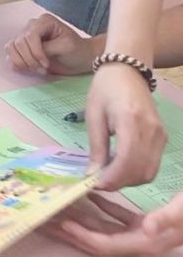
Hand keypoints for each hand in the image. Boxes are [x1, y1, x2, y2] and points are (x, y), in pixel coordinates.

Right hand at [5, 14, 96, 75]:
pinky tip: (27, 68)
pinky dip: (16, 62)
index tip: (46, 64)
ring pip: (11, 47)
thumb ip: (48, 48)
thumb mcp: (66, 47)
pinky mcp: (23, 47)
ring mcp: (26, 36)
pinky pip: (11, 53)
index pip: (30, 35)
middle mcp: (32, 26)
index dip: (35, 52)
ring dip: (22, 61)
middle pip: (19, 42)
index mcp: (44, 21)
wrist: (80, 58)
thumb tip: (31, 54)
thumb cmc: (77, 50)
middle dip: (30, 59)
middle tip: (43, 69)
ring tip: (35, 69)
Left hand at [50, 190, 182, 256]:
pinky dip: (104, 207)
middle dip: (73, 233)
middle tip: (47, 220)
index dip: (81, 236)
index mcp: (146, 241)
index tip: (60, 222)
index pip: (105, 244)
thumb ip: (167, 219)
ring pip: (106, 229)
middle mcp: (142, 241)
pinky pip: (120, 217)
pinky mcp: (150, 221)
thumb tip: (146, 228)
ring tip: (61, 207)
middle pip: (98, 241)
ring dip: (84, 220)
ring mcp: (145, 232)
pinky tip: (92, 192)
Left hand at [86, 65, 166, 189]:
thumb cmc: (106, 89)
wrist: (127, 71)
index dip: (112, 179)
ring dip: (128, 180)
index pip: (127, 161)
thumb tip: (93, 175)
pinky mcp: (163, 137)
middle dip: (119, 183)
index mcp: (131, 121)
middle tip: (98, 182)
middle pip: (140, 171)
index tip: (94, 184)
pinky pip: (153, 164)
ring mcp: (160, 135)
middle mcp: (151, 131)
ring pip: (149, 172)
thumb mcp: (93, 116)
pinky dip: (137, 172)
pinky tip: (120, 167)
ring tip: (107, 175)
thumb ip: (96, 147)